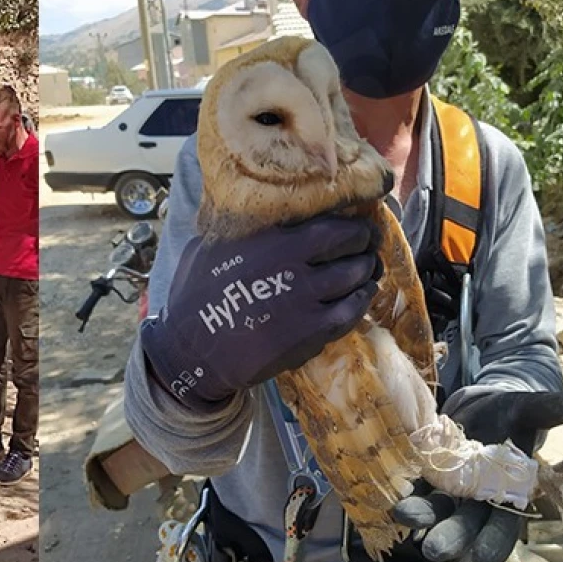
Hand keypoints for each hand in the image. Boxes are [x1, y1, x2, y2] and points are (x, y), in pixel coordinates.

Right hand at [140, 214, 382, 409]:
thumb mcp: (207, 247)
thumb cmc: (194, 297)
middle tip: (369, 246)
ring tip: (368, 271)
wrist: (193, 351)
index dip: (352, 225)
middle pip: (351, 248)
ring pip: (355, 279)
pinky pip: (350, 312)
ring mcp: (306, 301)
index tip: (357, 226)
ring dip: (367, 272)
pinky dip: (361, 302)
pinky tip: (360, 297)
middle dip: (366, 245)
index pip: (332, 224)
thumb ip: (239, 230)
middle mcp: (294, 266)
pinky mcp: (311, 333)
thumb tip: (256, 209)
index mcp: (271, 240)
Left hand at [392, 391, 562, 561]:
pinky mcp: (424, 469)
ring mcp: (448, 486)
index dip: (494, 541)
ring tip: (403, 516)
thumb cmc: (512, 412)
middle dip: (449, 536)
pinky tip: (387, 494)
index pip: (503, 525)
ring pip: (434, 506)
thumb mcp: (527, 409)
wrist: (481, 403)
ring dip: (420, 515)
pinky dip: (402, 489)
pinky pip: (413, 484)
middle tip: (434, 549)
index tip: (483, 559)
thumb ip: (544, 411)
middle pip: (464, 522)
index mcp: (508, 493)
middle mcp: (476, 497)